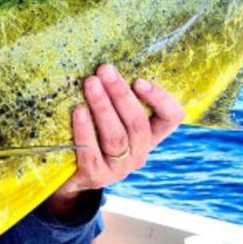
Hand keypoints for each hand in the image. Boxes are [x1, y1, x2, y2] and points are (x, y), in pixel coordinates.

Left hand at [46, 64, 183, 215]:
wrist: (71, 177)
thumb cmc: (93, 136)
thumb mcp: (111, 118)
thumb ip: (115, 99)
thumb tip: (106, 66)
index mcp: (149, 135)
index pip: (171, 117)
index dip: (160, 99)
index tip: (138, 80)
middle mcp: (139, 152)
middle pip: (137, 123)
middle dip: (120, 93)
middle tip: (104, 70)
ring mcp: (119, 168)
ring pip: (116, 136)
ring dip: (103, 107)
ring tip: (90, 84)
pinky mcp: (97, 177)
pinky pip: (92, 153)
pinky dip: (85, 130)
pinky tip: (78, 112)